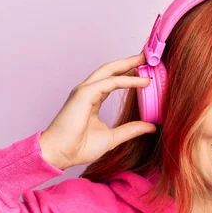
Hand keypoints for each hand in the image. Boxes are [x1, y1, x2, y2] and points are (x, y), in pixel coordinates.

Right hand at [39, 53, 155, 169]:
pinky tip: (142, 81)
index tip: (146, 71)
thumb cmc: (79, 147)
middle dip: (129, 62)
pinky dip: (127, 80)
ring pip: (110, 71)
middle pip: (111, 70)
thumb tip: (151, 126)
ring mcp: (85, 91)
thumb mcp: (113, 137)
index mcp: (92, 99)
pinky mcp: (84, 94)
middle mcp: (88, 91)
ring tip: (146, 61)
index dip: (128, 74)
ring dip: (129, 65)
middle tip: (147, 57)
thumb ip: (131, 130)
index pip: (113, 80)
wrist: (60, 155)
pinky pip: (110, 82)